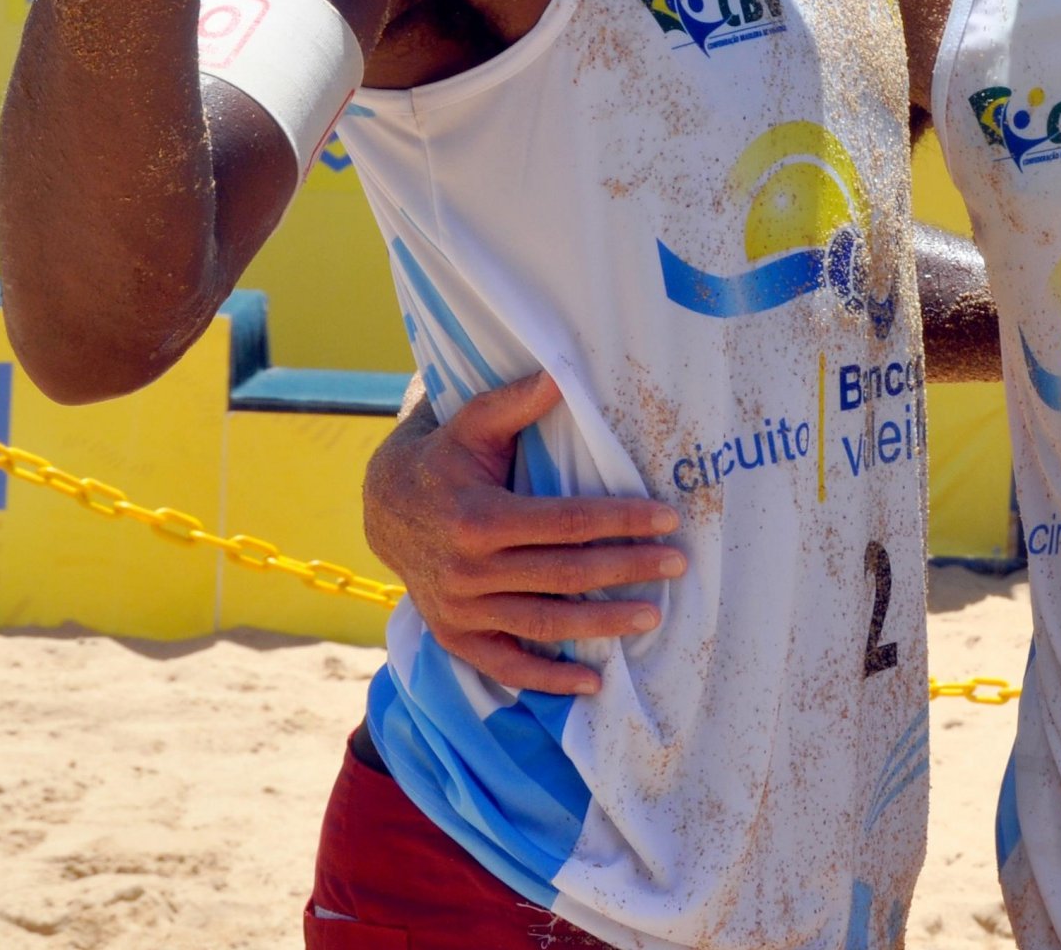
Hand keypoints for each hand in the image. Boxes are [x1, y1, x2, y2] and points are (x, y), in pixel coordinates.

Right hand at [362, 371, 686, 694]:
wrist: (384, 508)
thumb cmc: (445, 458)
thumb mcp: (470, 423)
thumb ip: (513, 402)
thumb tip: (560, 376)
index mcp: (478, 517)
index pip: (567, 523)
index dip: (621, 521)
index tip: (668, 519)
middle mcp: (469, 570)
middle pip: (565, 575)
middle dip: (627, 569)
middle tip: (677, 564)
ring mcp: (462, 610)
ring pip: (544, 624)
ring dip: (602, 624)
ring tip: (653, 616)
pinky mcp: (457, 636)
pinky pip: (506, 666)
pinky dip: (548, 680)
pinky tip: (593, 683)